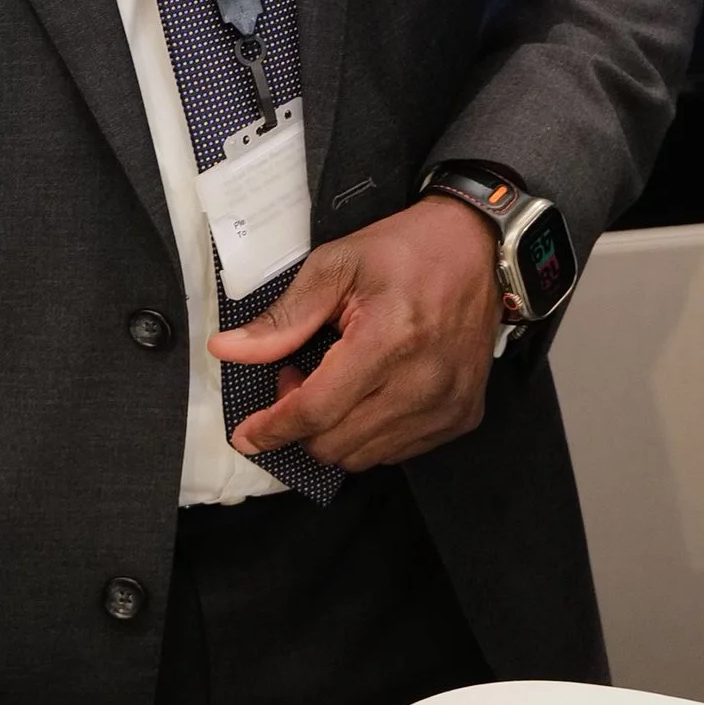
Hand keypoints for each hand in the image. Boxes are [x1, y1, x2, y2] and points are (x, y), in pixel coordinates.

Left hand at [211, 194, 502, 474]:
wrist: (476, 247)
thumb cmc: (405, 250)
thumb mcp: (335, 266)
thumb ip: (283, 318)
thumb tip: (227, 350)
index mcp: (389, 339)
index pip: (316, 411)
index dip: (273, 428)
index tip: (246, 435)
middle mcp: (424, 382)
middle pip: (335, 444)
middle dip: (301, 422)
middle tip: (300, 376)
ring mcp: (447, 405)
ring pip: (364, 456)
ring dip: (335, 430)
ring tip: (336, 381)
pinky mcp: (462, 416)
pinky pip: (397, 452)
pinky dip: (370, 434)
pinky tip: (368, 393)